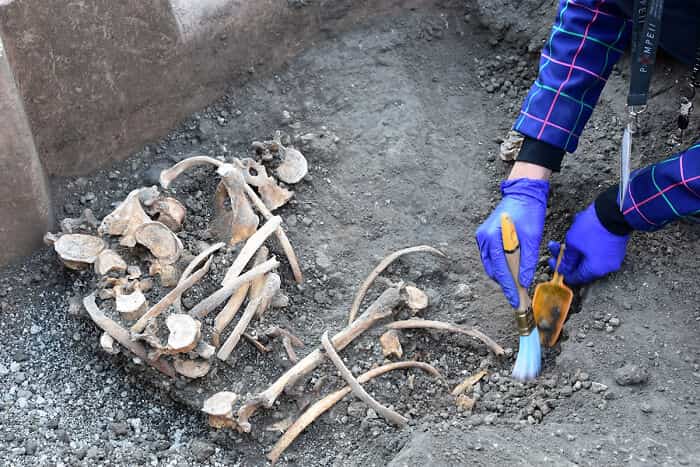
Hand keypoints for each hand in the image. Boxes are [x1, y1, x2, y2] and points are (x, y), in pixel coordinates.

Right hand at [476, 177, 548, 307]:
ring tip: (516, 287)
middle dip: (505, 284)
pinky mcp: (486, 237)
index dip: (508, 287)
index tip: (515, 302)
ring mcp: (482, 237)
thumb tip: (524, 281)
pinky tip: (511, 271)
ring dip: (503, 276)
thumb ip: (528, 260)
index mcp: (492, 237)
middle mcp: (483, 238)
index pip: (500, 269)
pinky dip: (500, 266)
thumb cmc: (529, 212)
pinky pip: (491, 258)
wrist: (523, 193)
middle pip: (493, 269)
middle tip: (518, 297)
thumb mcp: (532, 237)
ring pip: (491, 265)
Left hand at [548, 203, 629, 284]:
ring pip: (589, 257)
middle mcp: (607, 267)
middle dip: (567, 256)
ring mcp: (613, 257)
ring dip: (576, 248)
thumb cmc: (592, 228)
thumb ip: (567, 259)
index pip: (576, 278)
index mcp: (595, 270)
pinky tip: (579, 230)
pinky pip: (598, 249)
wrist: (615, 211)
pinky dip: (587, 244)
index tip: (553, 261)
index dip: (562, 270)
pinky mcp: (616, 247)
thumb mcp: (573, 243)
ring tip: (569, 234)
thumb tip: (563, 269)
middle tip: (556, 246)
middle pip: (582, 266)